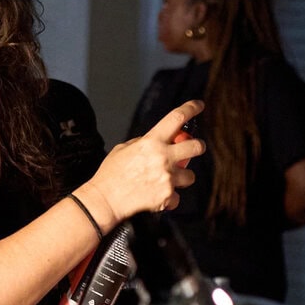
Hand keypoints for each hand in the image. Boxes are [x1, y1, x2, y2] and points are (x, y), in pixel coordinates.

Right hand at [82, 99, 205, 222]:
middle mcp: (163, 157)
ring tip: (166, 179)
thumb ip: (144, 143)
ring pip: (190, 175)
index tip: (199, 105)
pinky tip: (156, 196)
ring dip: (181, 177)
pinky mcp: (167, 196)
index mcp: (151, 141)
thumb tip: (159, 141)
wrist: (105, 199)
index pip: (176, 118)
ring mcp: (167, 177)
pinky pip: (177, 196)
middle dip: (198, 147)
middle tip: (193, 149)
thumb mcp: (124, 148)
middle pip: (196, 147)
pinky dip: (169, 198)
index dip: (191, 108)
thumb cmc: (111, 174)